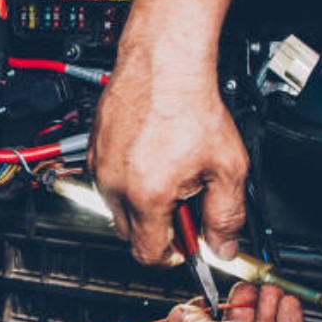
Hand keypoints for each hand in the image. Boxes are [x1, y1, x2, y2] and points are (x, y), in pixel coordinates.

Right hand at [88, 44, 248, 264]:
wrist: (163, 66)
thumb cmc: (190, 106)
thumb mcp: (228, 167)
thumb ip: (226, 215)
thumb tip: (223, 246)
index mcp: (147, 196)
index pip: (148, 253)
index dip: (172, 255)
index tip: (185, 245)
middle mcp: (115, 186)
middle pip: (130, 234)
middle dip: (157, 228)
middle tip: (184, 204)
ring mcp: (101, 167)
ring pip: (116, 207)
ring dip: (140, 203)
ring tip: (168, 173)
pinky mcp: (94, 151)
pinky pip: (107, 181)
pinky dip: (127, 180)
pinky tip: (150, 157)